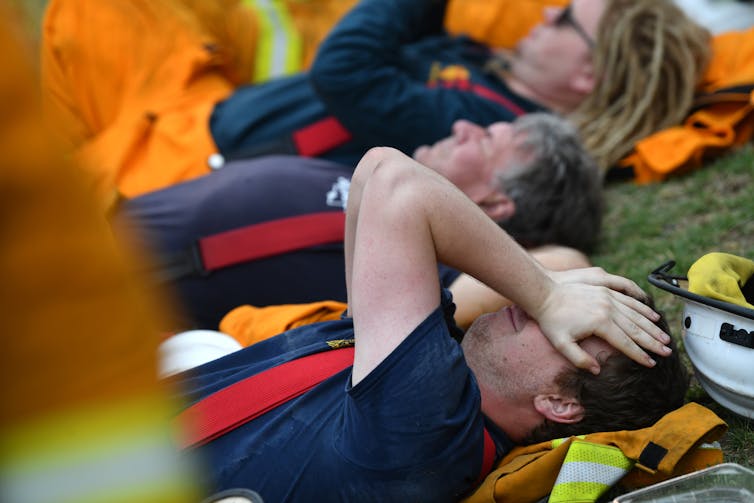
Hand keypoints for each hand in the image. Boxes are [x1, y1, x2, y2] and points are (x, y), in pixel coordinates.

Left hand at [530, 267, 671, 373]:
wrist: (543, 293)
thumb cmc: (550, 321)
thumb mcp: (561, 344)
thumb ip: (579, 359)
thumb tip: (597, 370)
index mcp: (600, 323)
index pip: (625, 343)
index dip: (640, 355)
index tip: (652, 364)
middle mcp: (608, 308)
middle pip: (636, 328)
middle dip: (653, 342)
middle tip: (668, 352)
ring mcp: (608, 296)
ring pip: (636, 313)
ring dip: (652, 326)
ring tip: (664, 337)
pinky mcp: (605, 288)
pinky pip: (629, 298)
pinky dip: (642, 307)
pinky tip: (652, 314)